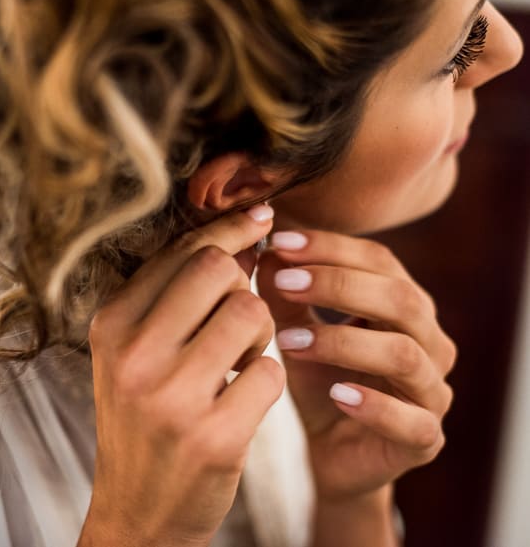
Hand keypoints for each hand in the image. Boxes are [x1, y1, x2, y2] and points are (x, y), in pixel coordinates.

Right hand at [78, 206, 284, 546]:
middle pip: (218, 269)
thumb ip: (175, 295)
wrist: (137, 510)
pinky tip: (242, 399)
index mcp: (111, 325)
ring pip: (251, 314)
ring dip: (262, 334)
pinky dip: (268, 379)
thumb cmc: (142, 418)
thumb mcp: (133, 352)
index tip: (261, 219)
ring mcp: (172, 398)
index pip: (183, 251)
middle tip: (237, 318)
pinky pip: (272, 372)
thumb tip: (242, 233)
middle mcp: (134, 355)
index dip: (230, 228)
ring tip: (239, 362)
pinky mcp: (214, 436)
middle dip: (243, 285)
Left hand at [256, 230, 455, 501]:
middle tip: (283, 283)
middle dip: (338, 285)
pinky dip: (375, 405)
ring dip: (342, 342)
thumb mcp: (297, 334)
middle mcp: (431, 343)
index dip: (332, 248)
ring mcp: (433, 393)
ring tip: (288, 341)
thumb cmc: (320, 385)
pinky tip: (337, 394)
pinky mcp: (425, 440)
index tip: (279, 241)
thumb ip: (285, 296)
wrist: (331, 457)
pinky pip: (413, 422)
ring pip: (405, 354)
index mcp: (406, 308)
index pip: (380, 261)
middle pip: (401, 299)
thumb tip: (265, 248)